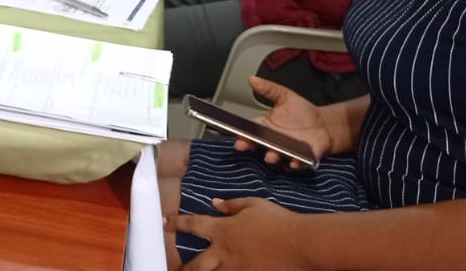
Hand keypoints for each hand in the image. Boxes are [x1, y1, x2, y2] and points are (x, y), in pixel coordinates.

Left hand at [171, 197, 303, 269]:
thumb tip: (214, 202)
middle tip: (172, 270)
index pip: (193, 225)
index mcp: (223, 230)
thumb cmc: (278, 220)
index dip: (176, 224)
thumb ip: (231, 205)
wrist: (301, 243)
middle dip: (181, 269)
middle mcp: (224, 253)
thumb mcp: (253, 205)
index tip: (164, 223)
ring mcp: (236, 270)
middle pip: (195, 265)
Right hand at [232, 76, 338, 169]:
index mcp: (265, 126)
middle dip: (249, 147)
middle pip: (256, 145)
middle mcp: (272, 141)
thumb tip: (253, 79)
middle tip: (243, 145)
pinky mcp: (299, 158)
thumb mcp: (285, 96)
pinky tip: (293, 162)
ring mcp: (284, 151)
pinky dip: (293, 164)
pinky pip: (294, 164)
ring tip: (270, 155)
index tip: (236, 134)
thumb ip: (269, 90)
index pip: (249, 130)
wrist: (324, 124)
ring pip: (273, 156)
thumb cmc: (303, 112)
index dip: (241, 133)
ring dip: (270, 157)